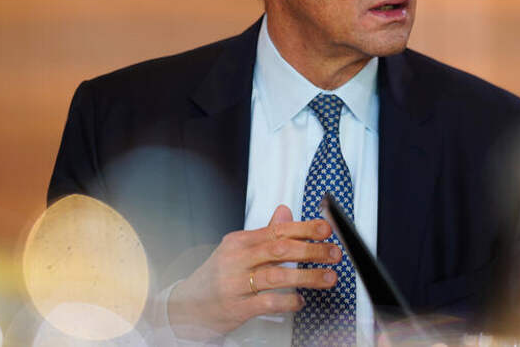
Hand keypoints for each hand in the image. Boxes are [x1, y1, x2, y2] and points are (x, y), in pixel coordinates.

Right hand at [166, 205, 341, 338]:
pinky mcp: (236, 307)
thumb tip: (286, 212)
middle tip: (333, 253)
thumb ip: (265, 233)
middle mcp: (236, 259)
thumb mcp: (237, 250)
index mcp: (239, 241)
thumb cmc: (216, 278)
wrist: (185, 307)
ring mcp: (235, 284)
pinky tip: (300, 301)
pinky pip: (268, 303)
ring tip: (328, 277)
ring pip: (277, 276)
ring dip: (307, 276)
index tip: (326, 229)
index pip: (278, 230)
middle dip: (312, 250)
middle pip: (280, 249)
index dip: (306, 228)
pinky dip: (288, 302)